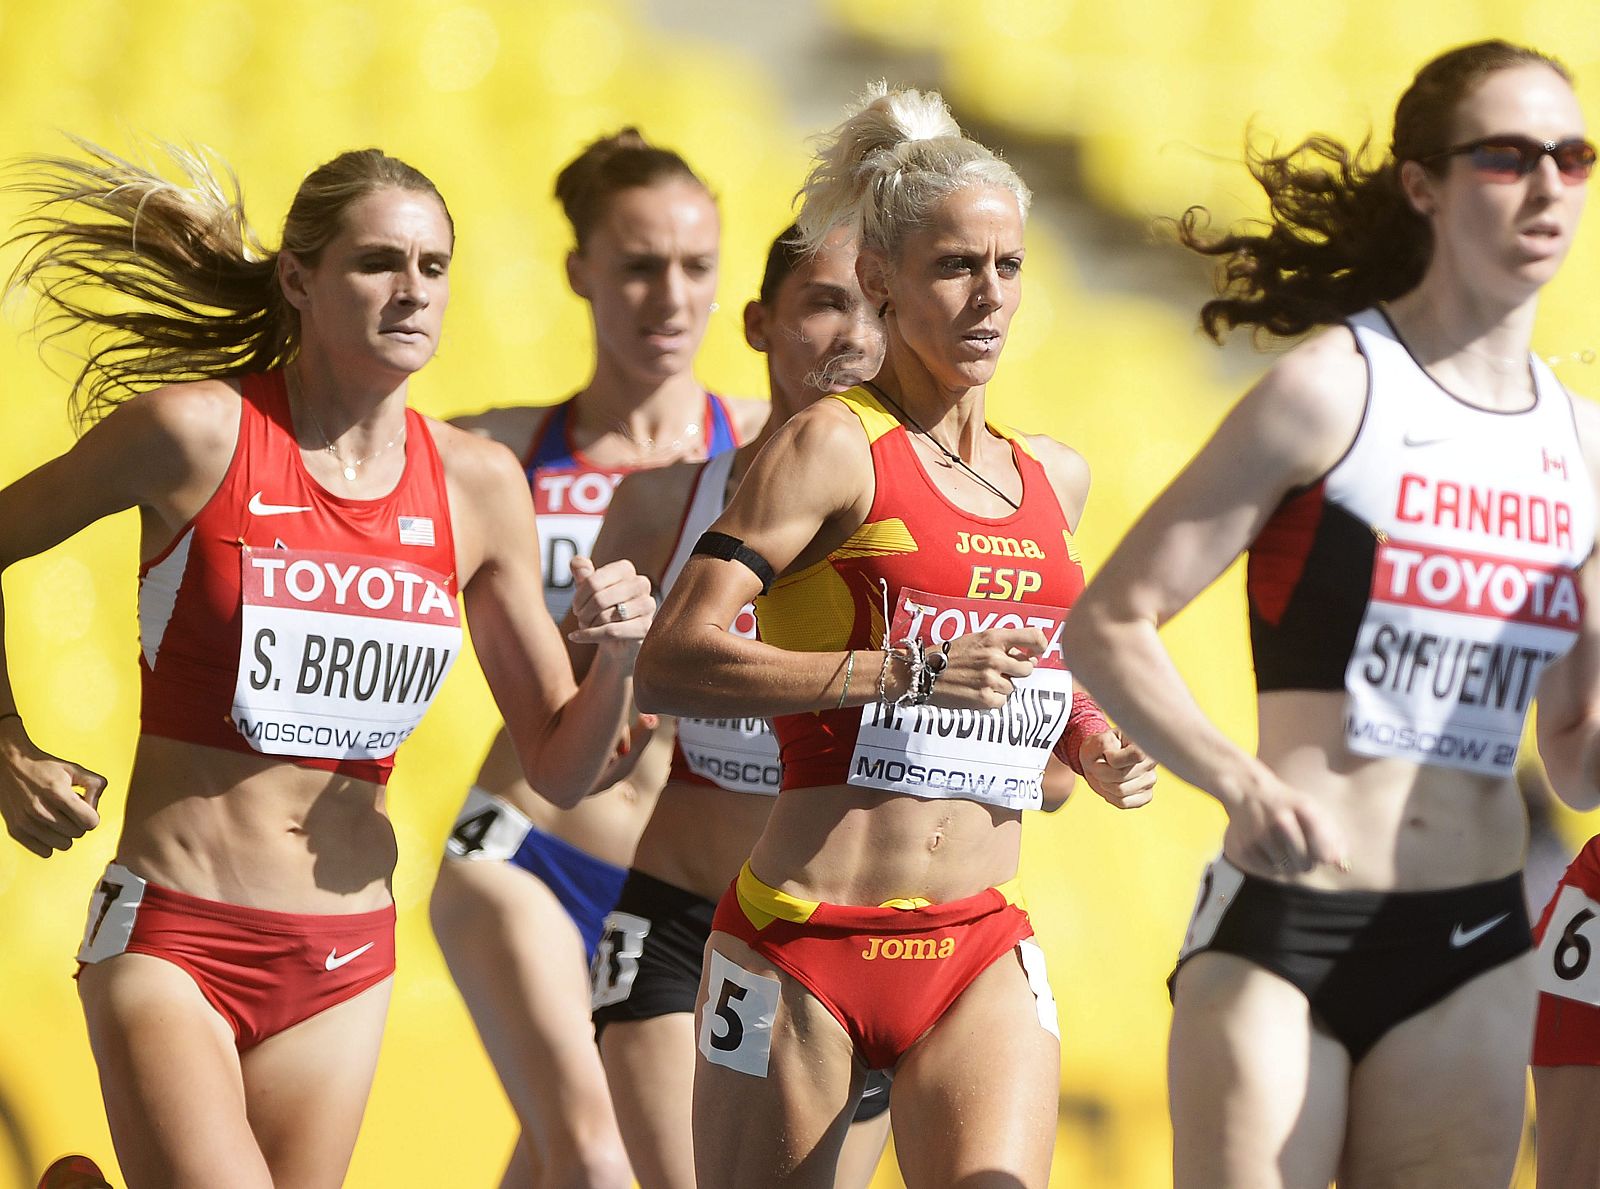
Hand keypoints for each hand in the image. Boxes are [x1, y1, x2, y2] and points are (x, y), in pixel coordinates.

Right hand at [0, 717, 106, 857]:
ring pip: (64, 845)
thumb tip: (95, 809)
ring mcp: (26, 823)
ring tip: (56, 816)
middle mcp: (41, 811)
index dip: (92, 815)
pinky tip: (46, 826)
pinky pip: (46, 852)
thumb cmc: (45, 767)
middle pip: (79, 833)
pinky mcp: (16, 831)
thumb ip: (95, 785)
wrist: (9, 766)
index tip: (84, 808)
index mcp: (58, 794)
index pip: (91, 822)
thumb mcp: (74, 768)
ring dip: (65, 833)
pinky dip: (49, 842)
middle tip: (67, 809)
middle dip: (78, 822)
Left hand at [567, 557, 655, 645]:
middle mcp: (640, 583)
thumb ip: (582, 574)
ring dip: (589, 625)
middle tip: (581, 618)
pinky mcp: (645, 627)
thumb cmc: (603, 609)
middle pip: (599, 599)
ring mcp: (647, 605)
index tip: (576, 606)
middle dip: (583, 613)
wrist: (617, 639)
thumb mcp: (588, 590)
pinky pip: (612, 632)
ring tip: (589, 626)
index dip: (579, 597)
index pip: (593, 581)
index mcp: (625, 569)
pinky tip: (579, 637)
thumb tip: (577, 562)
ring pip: (605, 616)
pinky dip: (591, 636)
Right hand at [920, 627, 1047, 710]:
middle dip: (1017, 671)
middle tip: (1001, 671)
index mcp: (994, 637)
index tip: (1036, 652)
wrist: (924, 673)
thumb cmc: (950, 655)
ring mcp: (990, 678)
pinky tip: (977, 692)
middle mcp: (995, 657)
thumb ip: (1001, 644)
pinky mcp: (985, 698)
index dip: (1041, 646)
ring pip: (1013, 687)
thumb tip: (1029, 656)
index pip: (1033, 636)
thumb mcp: (975, 639)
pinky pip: (1002, 701)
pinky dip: (993, 699)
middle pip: (1027, 668)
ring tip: (980, 681)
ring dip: (1001, 686)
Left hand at [1078, 729, 1156, 808]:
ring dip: (1105, 784)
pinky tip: (1111, 786)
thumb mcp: (1097, 741)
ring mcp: (1150, 779)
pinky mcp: (1146, 795)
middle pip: (1121, 776)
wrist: (1099, 759)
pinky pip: (1123, 802)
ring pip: (1121, 790)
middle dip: (1103, 772)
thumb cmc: (1100, 749)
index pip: (1136, 755)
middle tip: (1101, 765)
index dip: (1114, 758)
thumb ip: (1104, 745)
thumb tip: (1113, 759)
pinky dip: (1111, 796)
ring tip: (1106, 774)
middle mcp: (1152, 761)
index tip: (1107, 754)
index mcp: (1143, 742)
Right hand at [1222, 775, 1346, 875]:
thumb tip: (1343, 868)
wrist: (1247, 790)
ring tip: (1283, 846)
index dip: (1324, 857)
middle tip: (1299, 848)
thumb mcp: (1313, 810)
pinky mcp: (1244, 848)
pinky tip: (1269, 850)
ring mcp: (1260, 835)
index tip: (1320, 851)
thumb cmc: (1287, 803)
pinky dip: (1272, 866)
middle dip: (1307, 861)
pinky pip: (1269, 872)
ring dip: (1289, 864)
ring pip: (1287, 870)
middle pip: (1306, 865)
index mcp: (1304, 809)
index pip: (1324, 853)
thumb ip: (1333, 838)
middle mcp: (1281, 821)